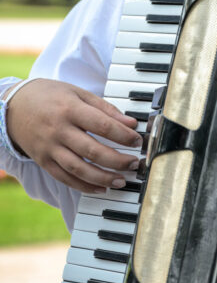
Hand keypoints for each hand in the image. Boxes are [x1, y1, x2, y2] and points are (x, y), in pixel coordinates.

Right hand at [6, 78, 142, 193]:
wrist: (13, 106)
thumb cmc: (50, 96)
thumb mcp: (77, 93)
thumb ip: (105, 108)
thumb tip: (130, 124)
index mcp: (70, 109)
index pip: (102, 125)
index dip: (123, 135)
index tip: (137, 141)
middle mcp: (59, 130)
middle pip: (92, 150)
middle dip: (117, 160)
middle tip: (134, 163)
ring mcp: (49, 148)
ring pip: (79, 169)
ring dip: (103, 178)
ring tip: (122, 181)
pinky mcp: (43, 161)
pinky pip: (65, 178)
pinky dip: (84, 186)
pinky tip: (101, 188)